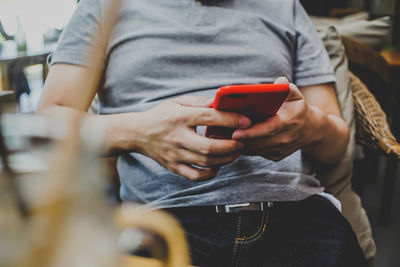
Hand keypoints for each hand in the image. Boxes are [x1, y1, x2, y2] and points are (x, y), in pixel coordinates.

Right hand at [135, 96, 250, 180]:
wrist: (138, 133)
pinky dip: (210, 173)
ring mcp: (174, 155)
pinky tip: (218, 164)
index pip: (209, 118)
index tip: (245, 121)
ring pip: (205, 162)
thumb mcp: (178, 102)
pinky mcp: (173, 167)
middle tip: (241, 141)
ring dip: (225, 159)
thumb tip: (221, 102)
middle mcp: (176, 137)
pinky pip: (195, 175)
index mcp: (178, 117)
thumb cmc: (161, 115)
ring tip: (234, 151)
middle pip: (208, 147)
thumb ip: (200, 102)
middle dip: (230, 146)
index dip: (230, 120)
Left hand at [231, 77, 313, 160]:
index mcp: (289, 122)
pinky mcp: (275, 156)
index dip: (251, 132)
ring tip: (224, 133)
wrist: (311, 130)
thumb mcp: (296, 95)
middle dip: (240, 138)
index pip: (268, 129)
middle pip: (258, 141)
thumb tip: (279, 82)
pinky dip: (245, 146)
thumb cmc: (298, 108)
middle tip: (222, 133)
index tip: (235, 133)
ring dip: (240, 142)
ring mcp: (280, 150)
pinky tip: (234, 138)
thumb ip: (287, 88)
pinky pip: (256, 152)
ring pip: (255, 148)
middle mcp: (285, 139)